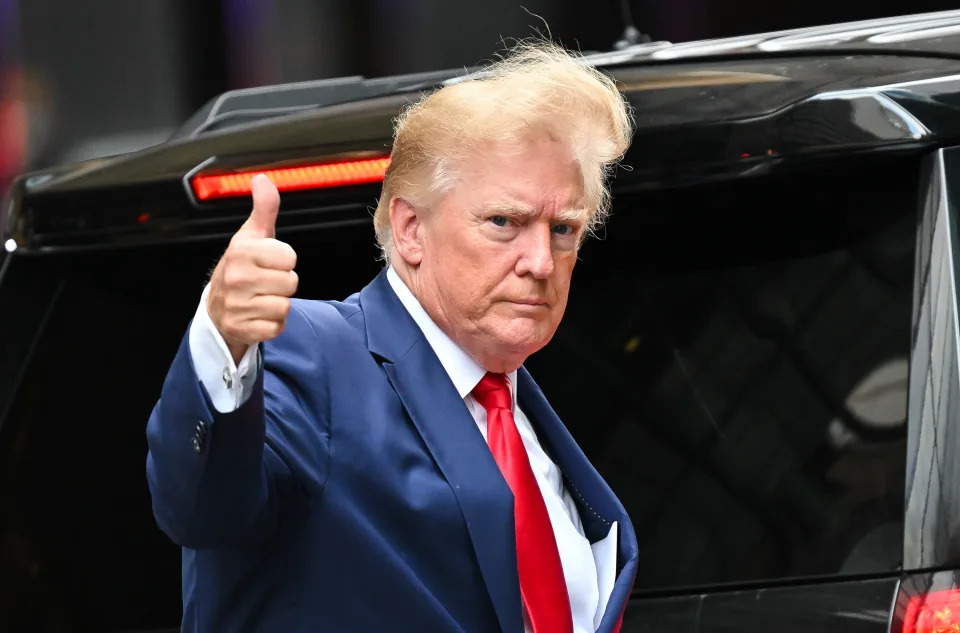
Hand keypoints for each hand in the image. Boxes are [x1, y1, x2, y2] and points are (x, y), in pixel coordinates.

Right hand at [206, 174, 298, 364]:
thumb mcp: (251, 236)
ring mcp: (237, 306)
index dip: (284, 260)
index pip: (289, 258)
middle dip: (282, 284)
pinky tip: (258, 315)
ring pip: (285, 306)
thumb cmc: (241, 268)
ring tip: (261, 298)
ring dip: (278, 305)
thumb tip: (262, 180)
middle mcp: (236, 278)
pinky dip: (272, 324)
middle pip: (291, 283)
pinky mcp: (243, 329)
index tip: (269, 262)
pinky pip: (277, 327)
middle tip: (265, 282)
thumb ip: (263, 208)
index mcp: (241, 252)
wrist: (217, 308)